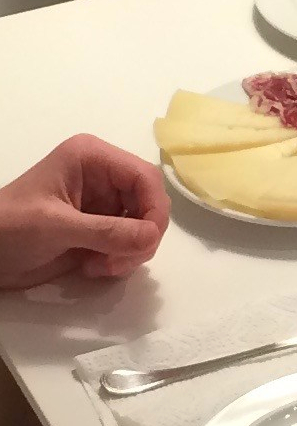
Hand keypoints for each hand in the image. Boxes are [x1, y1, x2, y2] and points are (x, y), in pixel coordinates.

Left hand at [0, 136, 169, 290]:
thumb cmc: (8, 228)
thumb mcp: (56, 227)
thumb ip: (106, 232)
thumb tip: (151, 238)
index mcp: (92, 159)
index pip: (144, 176)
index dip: (154, 207)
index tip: (148, 240)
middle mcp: (103, 177)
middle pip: (148, 202)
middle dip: (140, 235)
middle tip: (121, 261)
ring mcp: (102, 204)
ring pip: (143, 225)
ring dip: (130, 251)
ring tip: (101, 267)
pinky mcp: (99, 228)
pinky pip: (129, 242)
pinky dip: (121, 258)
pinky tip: (94, 267)